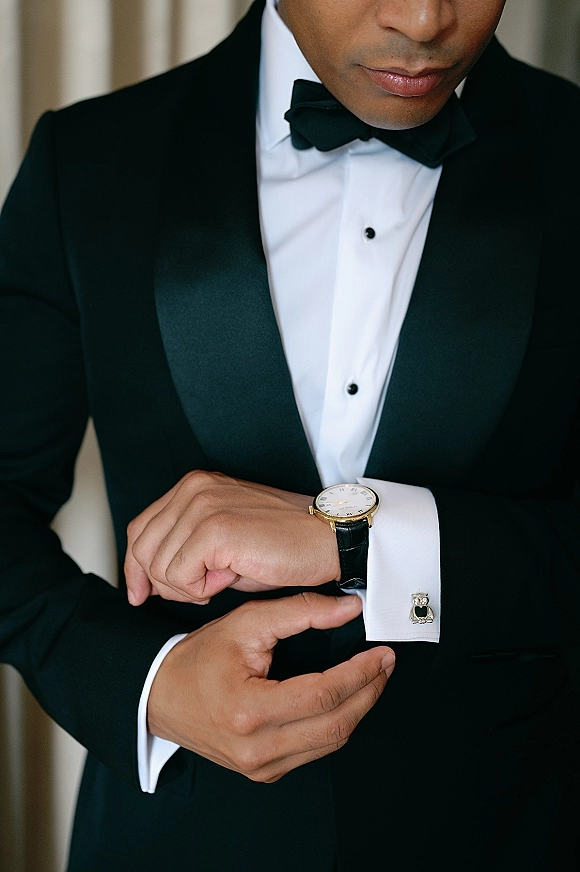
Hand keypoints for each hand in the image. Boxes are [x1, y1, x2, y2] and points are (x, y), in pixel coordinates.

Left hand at [125, 470, 339, 604]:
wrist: (328, 539)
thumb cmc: (282, 545)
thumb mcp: (222, 541)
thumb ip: (185, 547)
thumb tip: (148, 579)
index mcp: (193, 486)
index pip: (140, 529)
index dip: (135, 567)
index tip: (140, 594)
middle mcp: (193, 489)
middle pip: (142, 550)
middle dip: (164, 584)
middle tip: (203, 591)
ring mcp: (202, 506)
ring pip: (159, 568)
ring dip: (189, 587)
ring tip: (225, 577)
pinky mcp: (214, 529)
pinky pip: (180, 577)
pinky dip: (202, 590)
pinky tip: (230, 577)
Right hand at [148, 593, 394, 781]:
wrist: (160, 696)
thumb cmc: (198, 659)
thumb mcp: (245, 623)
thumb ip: (299, 611)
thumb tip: (349, 608)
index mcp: (249, 710)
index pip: (323, 694)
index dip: (360, 673)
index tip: (381, 654)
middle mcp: (256, 748)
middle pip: (335, 725)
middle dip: (369, 691)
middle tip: (385, 664)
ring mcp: (260, 767)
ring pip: (330, 743)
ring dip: (358, 709)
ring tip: (372, 678)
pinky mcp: (264, 773)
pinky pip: (314, 752)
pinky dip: (336, 724)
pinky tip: (346, 700)